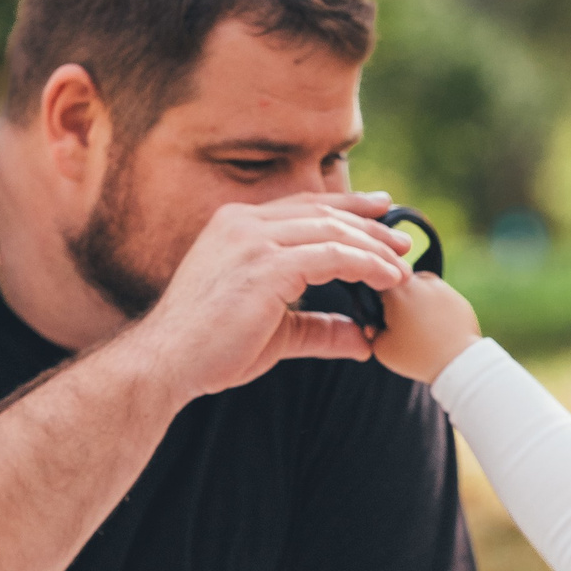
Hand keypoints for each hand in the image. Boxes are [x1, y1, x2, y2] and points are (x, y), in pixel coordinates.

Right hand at [122, 192, 409, 400]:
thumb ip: (318, 328)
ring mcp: (252, 240)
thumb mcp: (276, 333)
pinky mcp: (265, 265)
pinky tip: (387, 280)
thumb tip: (362, 340)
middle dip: (369, 224)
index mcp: (237, 226)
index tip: (381, 211)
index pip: (303, 207)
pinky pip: (332, 255)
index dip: (347, 207)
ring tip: (402, 265)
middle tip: (403, 241)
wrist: (167, 363)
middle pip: (322, 212)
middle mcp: (243, 223)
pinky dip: (365, 265)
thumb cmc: (210, 350)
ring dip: (374, 246)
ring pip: (332, 230)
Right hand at [369, 272, 481, 384]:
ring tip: (420, 328)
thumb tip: (373, 325)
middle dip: (397, 301)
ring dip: (417, 303)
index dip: (375, 302)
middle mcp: (419, 280)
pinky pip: (440, 299)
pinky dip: (435, 310)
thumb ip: (371, 332)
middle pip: (399, 285)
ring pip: (421, 290)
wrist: (458, 362)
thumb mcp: (382, 349)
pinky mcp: (458, 297)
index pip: (376, 285)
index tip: (380, 319)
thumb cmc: (417, 356)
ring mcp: (441, 287)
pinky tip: (436, 329)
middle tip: (401, 326)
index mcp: (396, 290)